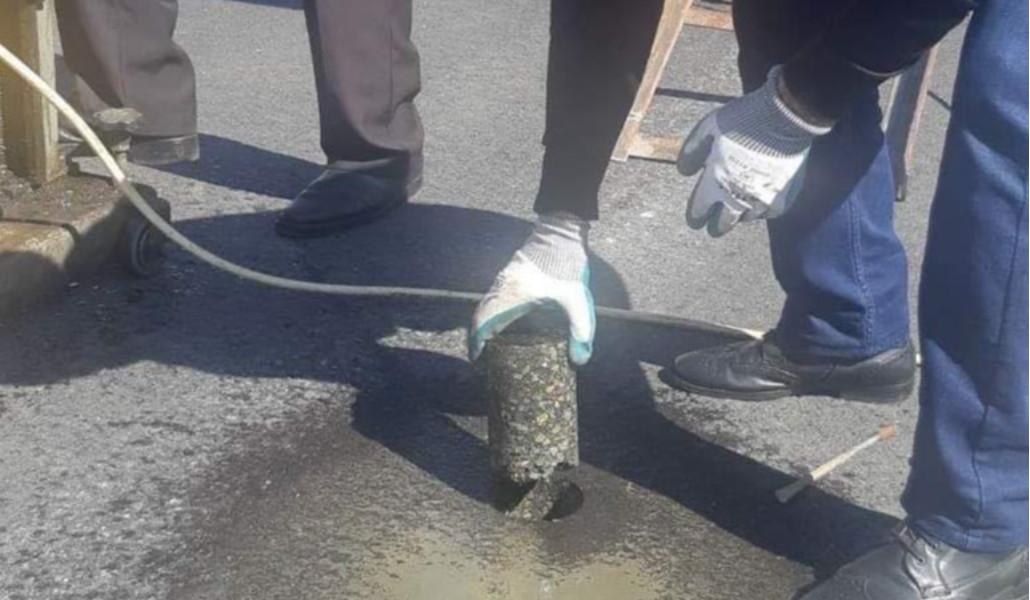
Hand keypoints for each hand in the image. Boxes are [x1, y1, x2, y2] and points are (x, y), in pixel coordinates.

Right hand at [469, 215, 594, 365]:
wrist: (561, 231)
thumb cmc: (566, 265)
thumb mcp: (577, 300)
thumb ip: (580, 330)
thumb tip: (581, 360)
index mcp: (511, 296)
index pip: (482, 323)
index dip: (476, 343)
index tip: (477, 359)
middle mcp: (502, 287)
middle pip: (480, 316)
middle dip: (478, 337)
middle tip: (483, 356)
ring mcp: (504, 278)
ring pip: (486, 305)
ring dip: (484, 324)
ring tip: (492, 341)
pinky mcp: (511, 272)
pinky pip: (494, 296)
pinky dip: (492, 311)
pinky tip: (506, 319)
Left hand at [678, 66, 831, 236]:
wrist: (786, 118)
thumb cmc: (744, 120)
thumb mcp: (708, 128)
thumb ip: (692, 151)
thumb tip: (684, 171)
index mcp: (715, 181)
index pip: (700, 210)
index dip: (696, 216)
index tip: (696, 219)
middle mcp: (737, 197)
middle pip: (722, 224)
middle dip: (716, 225)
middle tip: (715, 226)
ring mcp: (761, 200)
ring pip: (746, 218)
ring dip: (740, 215)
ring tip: (738, 209)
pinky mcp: (783, 199)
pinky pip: (768, 213)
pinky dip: (762, 209)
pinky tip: (760, 201)